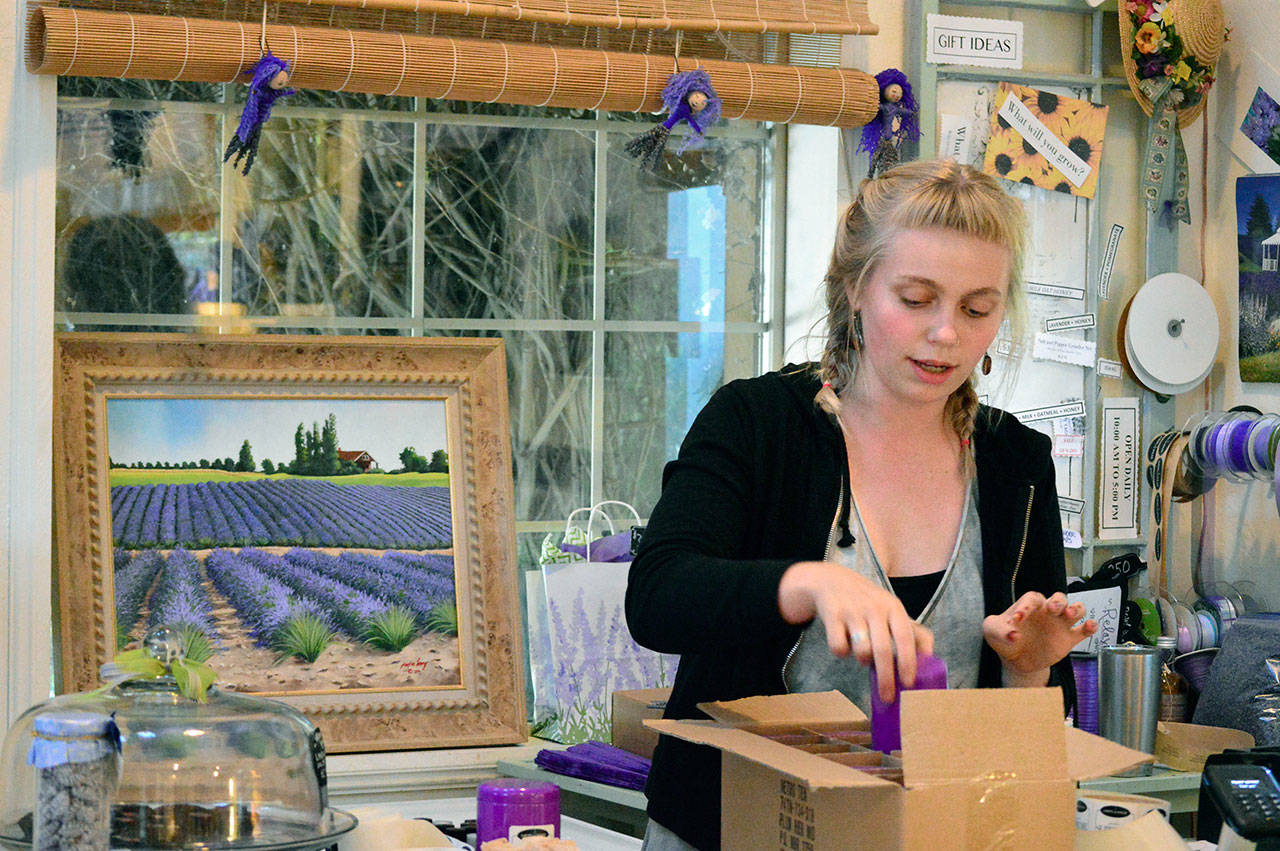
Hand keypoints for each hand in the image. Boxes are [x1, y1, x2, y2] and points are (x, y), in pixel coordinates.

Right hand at [778, 561, 933, 703]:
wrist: (832, 581)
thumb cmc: (869, 602)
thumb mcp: (893, 610)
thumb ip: (914, 632)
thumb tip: (931, 657)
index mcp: (893, 607)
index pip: (905, 638)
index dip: (908, 662)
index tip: (909, 684)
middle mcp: (874, 608)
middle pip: (883, 650)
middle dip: (886, 678)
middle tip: (888, 697)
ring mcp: (852, 611)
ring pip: (861, 651)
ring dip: (863, 660)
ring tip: (863, 654)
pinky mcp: (832, 615)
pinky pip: (838, 647)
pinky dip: (842, 652)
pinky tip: (844, 644)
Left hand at [983, 591, 1096, 680]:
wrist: (1016, 659)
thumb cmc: (1004, 637)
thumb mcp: (992, 631)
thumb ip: (998, 630)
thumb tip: (1013, 636)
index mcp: (1029, 605)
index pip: (1032, 599)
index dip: (1026, 607)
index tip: (1016, 621)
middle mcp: (1048, 611)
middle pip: (1059, 597)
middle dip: (1058, 601)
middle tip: (1053, 609)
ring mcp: (1060, 624)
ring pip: (1076, 608)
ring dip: (1076, 609)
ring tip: (1069, 614)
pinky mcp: (1069, 638)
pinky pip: (1084, 630)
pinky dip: (1090, 626)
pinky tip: (1090, 626)